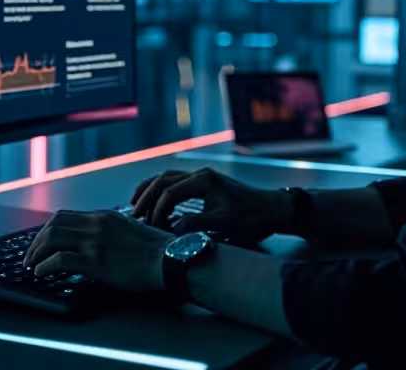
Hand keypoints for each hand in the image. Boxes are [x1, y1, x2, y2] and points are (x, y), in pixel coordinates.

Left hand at [22, 209, 172, 292]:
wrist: (170, 260)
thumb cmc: (157, 250)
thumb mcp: (131, 232)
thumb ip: (111, 232)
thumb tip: (97, 243)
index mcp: (104, 216)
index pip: (65, 216)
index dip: (48, 230)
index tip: (42, 242)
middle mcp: (96, 224)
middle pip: (53, 224)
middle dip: (36, 241)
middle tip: (30, 255)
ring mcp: (95, 242)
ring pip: (52, 238)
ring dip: (36, 252)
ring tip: (31, 265)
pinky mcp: (95, 261)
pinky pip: (59, 260)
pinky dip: (45, 266)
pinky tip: (41, 273)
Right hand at [131, 167, 291, 243]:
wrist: (273, 210)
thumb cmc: (252, 218)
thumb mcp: (225, 224)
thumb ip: (196, 224)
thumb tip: (171, 229)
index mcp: (204, 181)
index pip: (169, 194)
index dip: (156, 212)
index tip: (150, 229)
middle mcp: (200, 175)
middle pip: (163, 180)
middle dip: (146, 197)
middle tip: (133, 215)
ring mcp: (203, 178)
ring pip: (167, 179)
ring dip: (151, 191)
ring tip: (136, 206)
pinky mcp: (205, 185)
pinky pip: (176, 183)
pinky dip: (162, 192)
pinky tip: (157, 204)